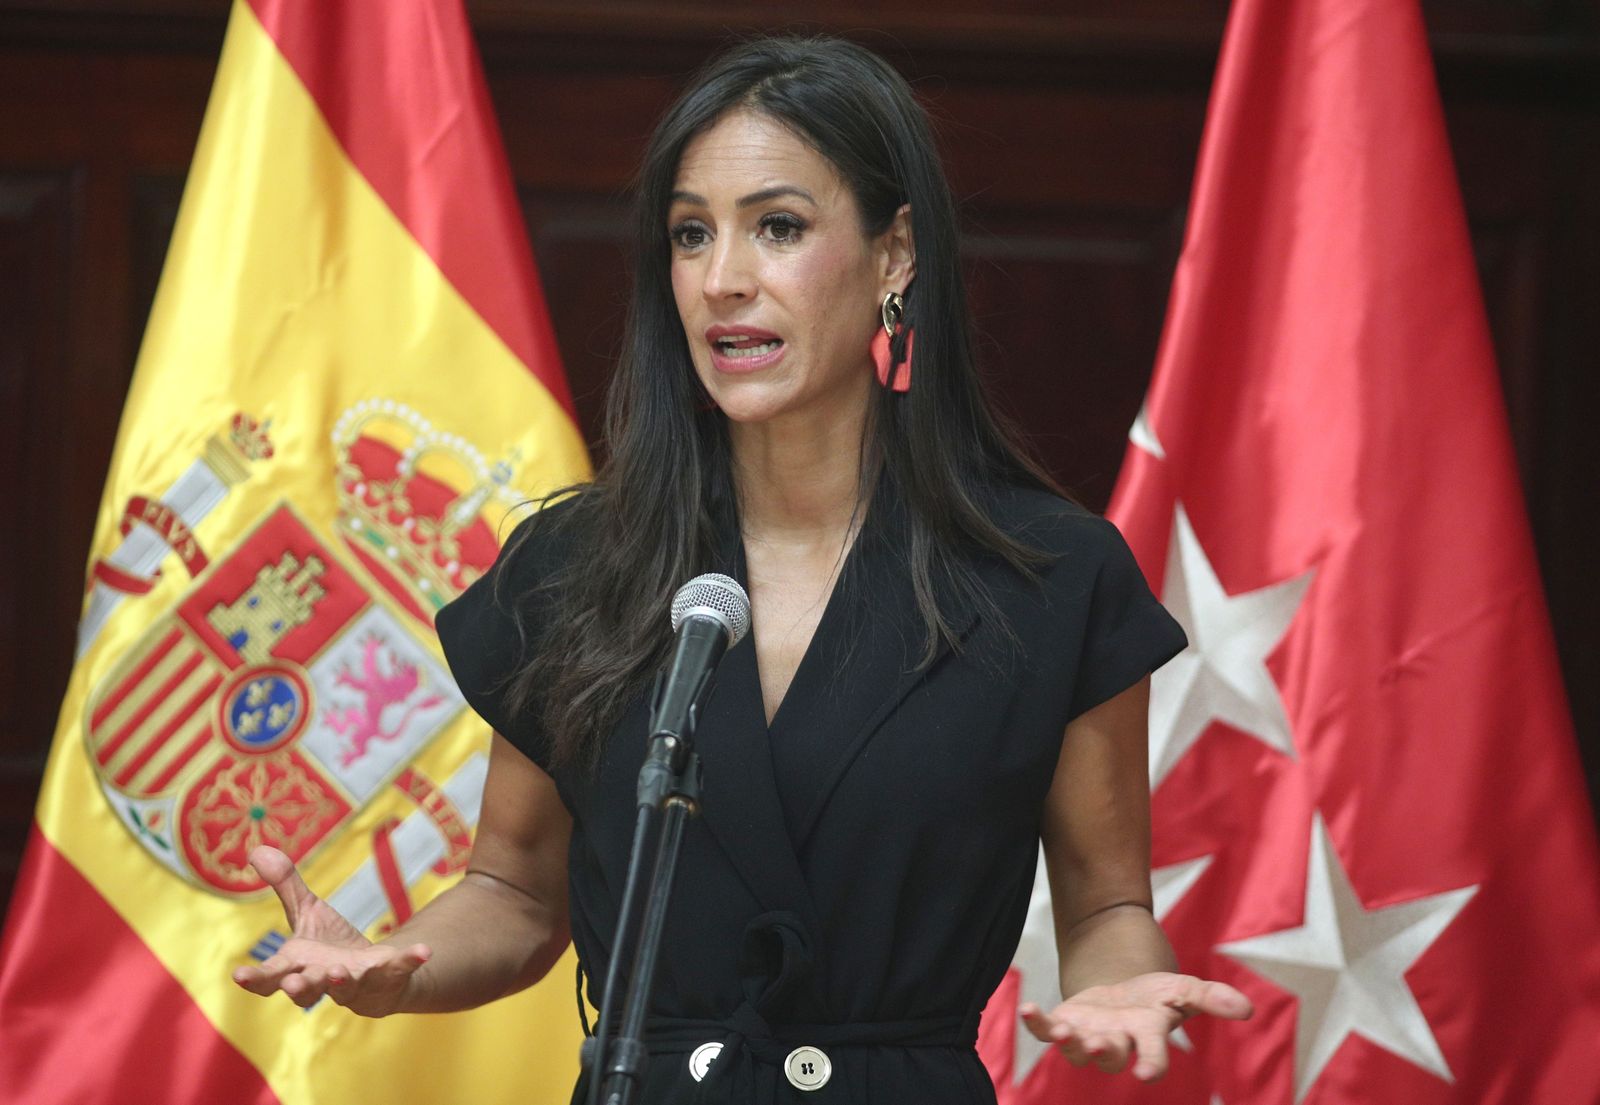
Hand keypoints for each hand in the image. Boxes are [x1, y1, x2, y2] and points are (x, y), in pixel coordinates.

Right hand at [231, 845, 430, 1016]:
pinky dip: (410, 960)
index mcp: (297, 966)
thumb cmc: (329, 946)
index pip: (269, 977)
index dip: (254, 978)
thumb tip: (257, 849)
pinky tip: (425, 951)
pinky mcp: (387, 978)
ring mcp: (356, 983)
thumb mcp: (307, 911)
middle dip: (299, 987)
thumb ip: (285, 885)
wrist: (373, 971)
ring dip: (342, 981)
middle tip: (293, 984)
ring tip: (339, 972)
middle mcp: (322, 980)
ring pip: (346, 987)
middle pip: (306, 988)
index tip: (239, 975)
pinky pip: (400, 969)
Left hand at [1020, 971, 1251, 1081]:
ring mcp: (1088, 1036)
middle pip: (1111, 1055)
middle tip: (1102, 1043)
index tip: (1149, 1073)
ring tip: (1064, 1033)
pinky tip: (1027, 1010)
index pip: (1153, 1055)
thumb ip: (1211, 998)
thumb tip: (1246, 1009)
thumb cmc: (1156, 998)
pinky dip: (1036, 1022)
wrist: (1121, 992)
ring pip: (1078, 1051)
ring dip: (1069, 1043)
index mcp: (1147, 1035)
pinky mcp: (1064, 1023)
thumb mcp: (1183, 989)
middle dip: (1105, 1050)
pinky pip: (1046, 1029)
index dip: (1152, 1064)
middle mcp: (1117, 1042)